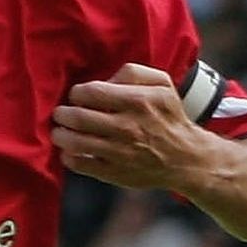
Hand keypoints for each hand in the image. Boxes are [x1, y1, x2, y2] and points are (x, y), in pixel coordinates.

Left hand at [52, 63, 225, 190]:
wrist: (186, 159)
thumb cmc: (169, 118)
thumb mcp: (162, 85)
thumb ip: (133, 73)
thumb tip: (104, 81)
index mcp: (138, 102)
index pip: (91, 92)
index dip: (77, 93)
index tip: (78, 97)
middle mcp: (128, 127)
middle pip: (78, 117)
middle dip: (63, 114)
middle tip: (62, 114)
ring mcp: (120, 153)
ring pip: (75, 142)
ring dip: (61, 135)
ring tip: (61, 131)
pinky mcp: (115, 173)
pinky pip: (80, 164)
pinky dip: (69, 157)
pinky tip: (71, 151)